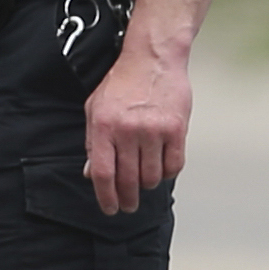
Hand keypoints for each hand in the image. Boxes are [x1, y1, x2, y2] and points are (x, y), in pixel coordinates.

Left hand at [84, 43, 190, 213]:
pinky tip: (161, 169)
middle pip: (128, 179)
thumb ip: (93, 143)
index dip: (106, 197)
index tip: (110, 209)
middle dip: (128, 199)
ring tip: (144, 183)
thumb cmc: (120, 85)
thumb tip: (92, 173)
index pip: (103, 174)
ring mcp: (153, 130)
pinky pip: (174, 164)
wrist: (151, 60)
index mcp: (103, 127)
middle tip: (129, 206)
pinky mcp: (177, 129)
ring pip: (152, 176)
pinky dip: (168, 172)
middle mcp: (127, 131)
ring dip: (148, 184)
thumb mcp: (95, 110)